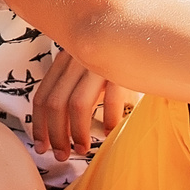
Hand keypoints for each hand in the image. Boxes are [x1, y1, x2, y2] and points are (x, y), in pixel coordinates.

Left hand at [29, 48, 135, 163]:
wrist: (150, 35)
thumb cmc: (119, 57)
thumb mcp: (91, 67)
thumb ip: (76, 86)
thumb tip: (62, 125)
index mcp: (66, 59)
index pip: (42, 96)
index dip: (39, 125)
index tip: (41, 146)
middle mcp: (78, 58)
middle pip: (55, 103)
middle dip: (55, 134)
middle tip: (61, 155)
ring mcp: (98, 61)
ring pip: (77, 104)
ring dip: (77, 132)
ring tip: (83, 149)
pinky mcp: (122, 65)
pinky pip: (111, 99)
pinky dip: (109, 119)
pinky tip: (111, 132)